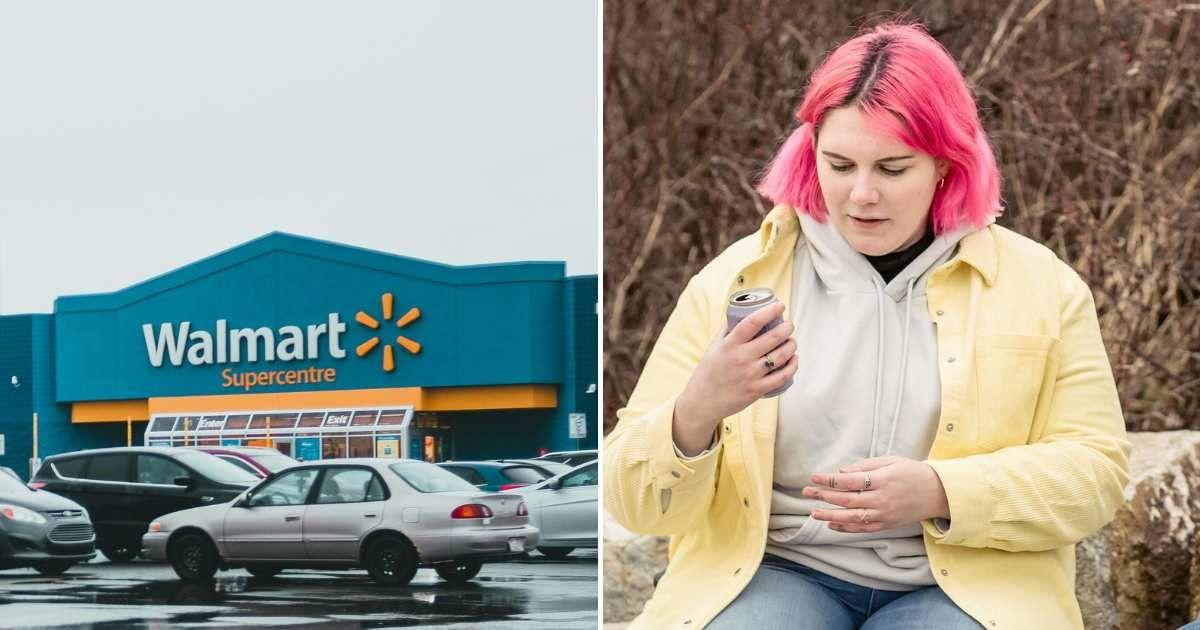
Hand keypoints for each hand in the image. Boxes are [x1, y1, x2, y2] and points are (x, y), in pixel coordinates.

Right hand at [673, 301, 797, 454]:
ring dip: (792, 345)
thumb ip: (727, 330)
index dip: (769, 311)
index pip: (753, 322)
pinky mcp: (757, 390)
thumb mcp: (713, 347)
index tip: (780, 305)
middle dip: (787, 327)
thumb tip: (741, 312)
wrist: (703, 401)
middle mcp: (741, 358)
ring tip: (792, 341)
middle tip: (789, 325)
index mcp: (729, 345)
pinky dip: (792, 366)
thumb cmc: (708, 372)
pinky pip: (782, 376)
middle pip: (773, 337)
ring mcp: (751, 375)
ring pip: (781, 356)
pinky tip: (794, 359)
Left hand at [802, 455, 949, 532]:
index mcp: (882, 480)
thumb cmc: (913, 472)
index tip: (814, 477)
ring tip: (813, 512)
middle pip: (846, 500)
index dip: (829, 480)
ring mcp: (884, 515)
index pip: (849, 481)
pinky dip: (846, 528)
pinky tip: (832, 524)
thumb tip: (842, 471)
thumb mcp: (891, 461)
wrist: (938, 492)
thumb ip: (865, 466)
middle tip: (806, 492)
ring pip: (852, 517)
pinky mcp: (887, 524)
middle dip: (824, 496)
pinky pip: (863, 528)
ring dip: (830, 515)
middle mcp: (881, 499)